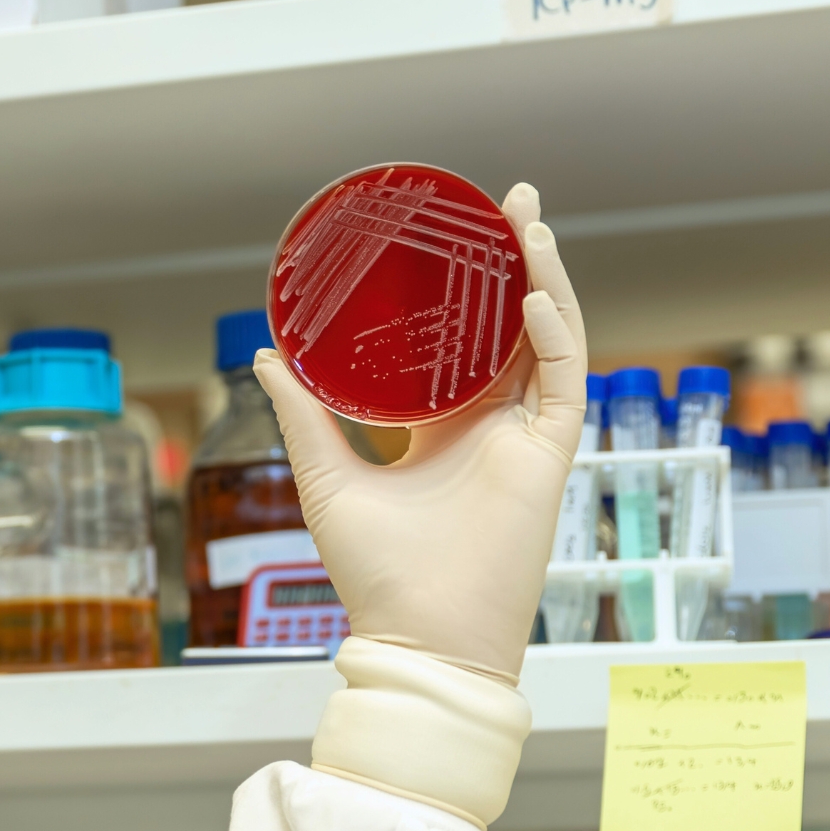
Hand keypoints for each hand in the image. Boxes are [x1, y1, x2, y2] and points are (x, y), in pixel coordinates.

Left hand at [255, 183, 586, 680]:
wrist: (415, 631)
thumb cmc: (373, 571)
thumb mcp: (324, 475)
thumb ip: (303, 414)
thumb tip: (265, 354)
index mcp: (440, 426)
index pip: (461, 339)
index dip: (465, 286)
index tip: (453, 231)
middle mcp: (486, 423)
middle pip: (512, 323)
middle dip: (517, 260)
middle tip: (510, 199)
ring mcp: (522, 436)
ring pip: (547, 339)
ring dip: (544, 279)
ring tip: (527, 222)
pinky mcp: (550, 456)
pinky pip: (564, 382)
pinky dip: (554, 335)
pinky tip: (530, 296)